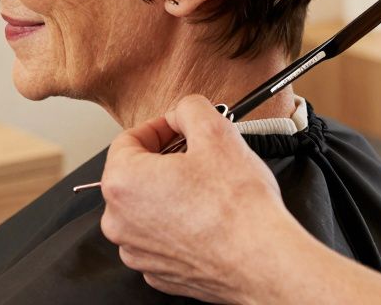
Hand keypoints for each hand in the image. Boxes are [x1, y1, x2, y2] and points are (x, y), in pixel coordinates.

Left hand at [100, 95, 299, 303]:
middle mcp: (119, 221)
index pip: (128, 140)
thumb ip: (189, 108)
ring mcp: (136, 251)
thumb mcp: (215, 131)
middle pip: (135, 175)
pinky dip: (176, 225)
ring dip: (170, 193)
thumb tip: (182, 112)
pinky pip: (159, 238)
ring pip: (146, 208)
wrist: (262, 260)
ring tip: (205, 188)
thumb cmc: (238, 207)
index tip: (178, 128)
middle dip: (164, 160)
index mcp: (122, 183)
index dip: (158, 128)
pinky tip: (205, 218)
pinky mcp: (157, 273)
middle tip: (197, 155)